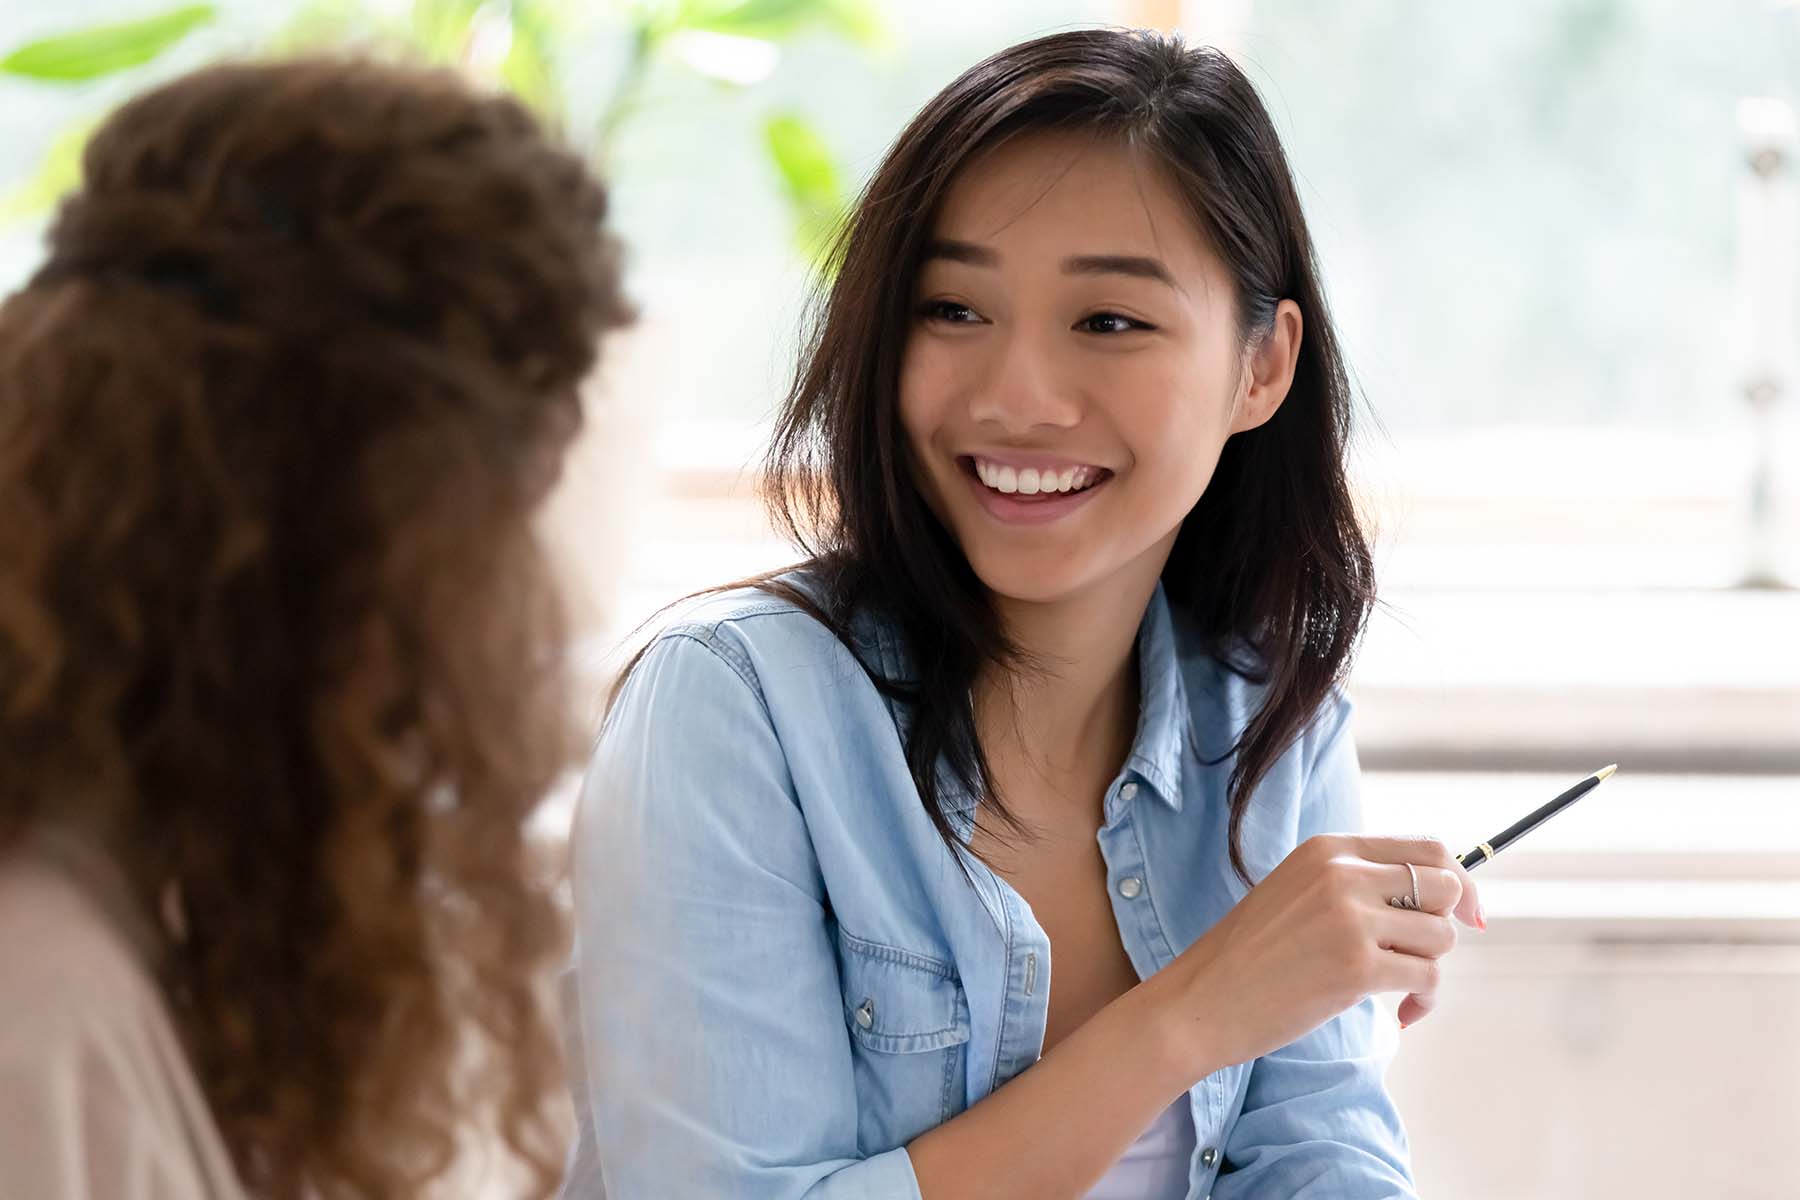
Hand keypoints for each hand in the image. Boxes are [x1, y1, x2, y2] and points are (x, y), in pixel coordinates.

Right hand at [1151, 834, 1481, 1073]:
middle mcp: (1342, 875)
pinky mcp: (1356, 967)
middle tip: (1420, 956)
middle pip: (1445, 888)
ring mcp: (1350, 919)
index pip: (1426, 847)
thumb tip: (1440, 895)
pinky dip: (1422, 1002)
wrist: (1201, 1000)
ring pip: (1440, 938)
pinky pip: (1427, 979)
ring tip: (1394, 987)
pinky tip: (1399, 1015)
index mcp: (1328, 849)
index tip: (1470, 914)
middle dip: (1445, 926)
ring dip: (1427, 968)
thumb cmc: (1250, 956)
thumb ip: (1356, 882)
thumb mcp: (1299, 891)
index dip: (1460, 881)